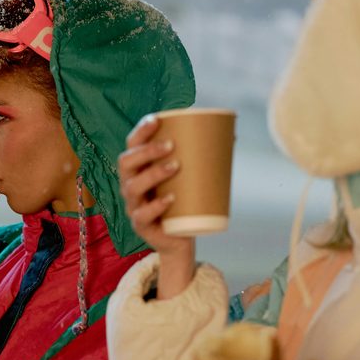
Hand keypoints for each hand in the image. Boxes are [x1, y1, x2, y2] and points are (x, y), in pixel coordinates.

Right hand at [119, 115, 195, 297]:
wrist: (180, 239)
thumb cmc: (184, 202)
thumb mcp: (188, 179)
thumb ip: (202, 158)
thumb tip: (233, 135)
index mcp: (138, 169)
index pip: (131, 145)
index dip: (140, 131)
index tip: (156, 119)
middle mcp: (130, 185)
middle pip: (127, 163)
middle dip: (146, 151)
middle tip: (170, 145)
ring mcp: (134, 206)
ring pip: (133, 187)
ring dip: (153, 174)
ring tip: (175, 166)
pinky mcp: (141, 225)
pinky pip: (142, 215)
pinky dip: (156, 206)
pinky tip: (170, 199)